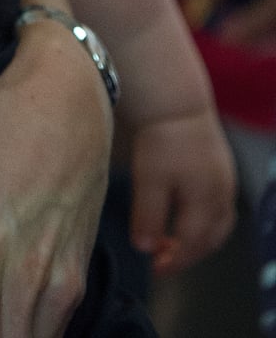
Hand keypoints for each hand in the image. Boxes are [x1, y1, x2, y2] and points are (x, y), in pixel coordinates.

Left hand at [128, 108, 235, 275]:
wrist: (177, 102)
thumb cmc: (162, 140)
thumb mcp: (149, 179)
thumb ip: (148, 216)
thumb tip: (145, 249)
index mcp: (205, 202)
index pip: (192, 244)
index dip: (174, 261)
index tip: (155, 269)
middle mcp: (222, 196)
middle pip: (209, 239)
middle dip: (188, 254)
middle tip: (163, 260)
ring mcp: (226, 181)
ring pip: (219, 225)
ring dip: (199, 239)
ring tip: (174, 242)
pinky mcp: (223, 168)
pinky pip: (221, 207)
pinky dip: (207, 221)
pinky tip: (189, 215)